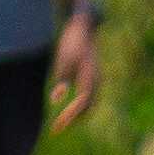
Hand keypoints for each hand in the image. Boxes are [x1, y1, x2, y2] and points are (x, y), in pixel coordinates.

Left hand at [47, 9, 98, 131]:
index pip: (81, 103)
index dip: (69, 116)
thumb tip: (56, 99)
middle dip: (74, 118)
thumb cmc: (72, 41)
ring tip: (64, 121)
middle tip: (58, 128)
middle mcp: (96, 80)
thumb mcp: (63, 59)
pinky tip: (72, 106)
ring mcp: (96, 78)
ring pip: (91, 102)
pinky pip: (89, 95)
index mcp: (90, 77)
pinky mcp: (93, 75)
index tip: (57, 125)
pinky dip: (81, 105)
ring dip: (78, 113)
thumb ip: (61, 79)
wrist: (84, 26)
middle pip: (88, 106)